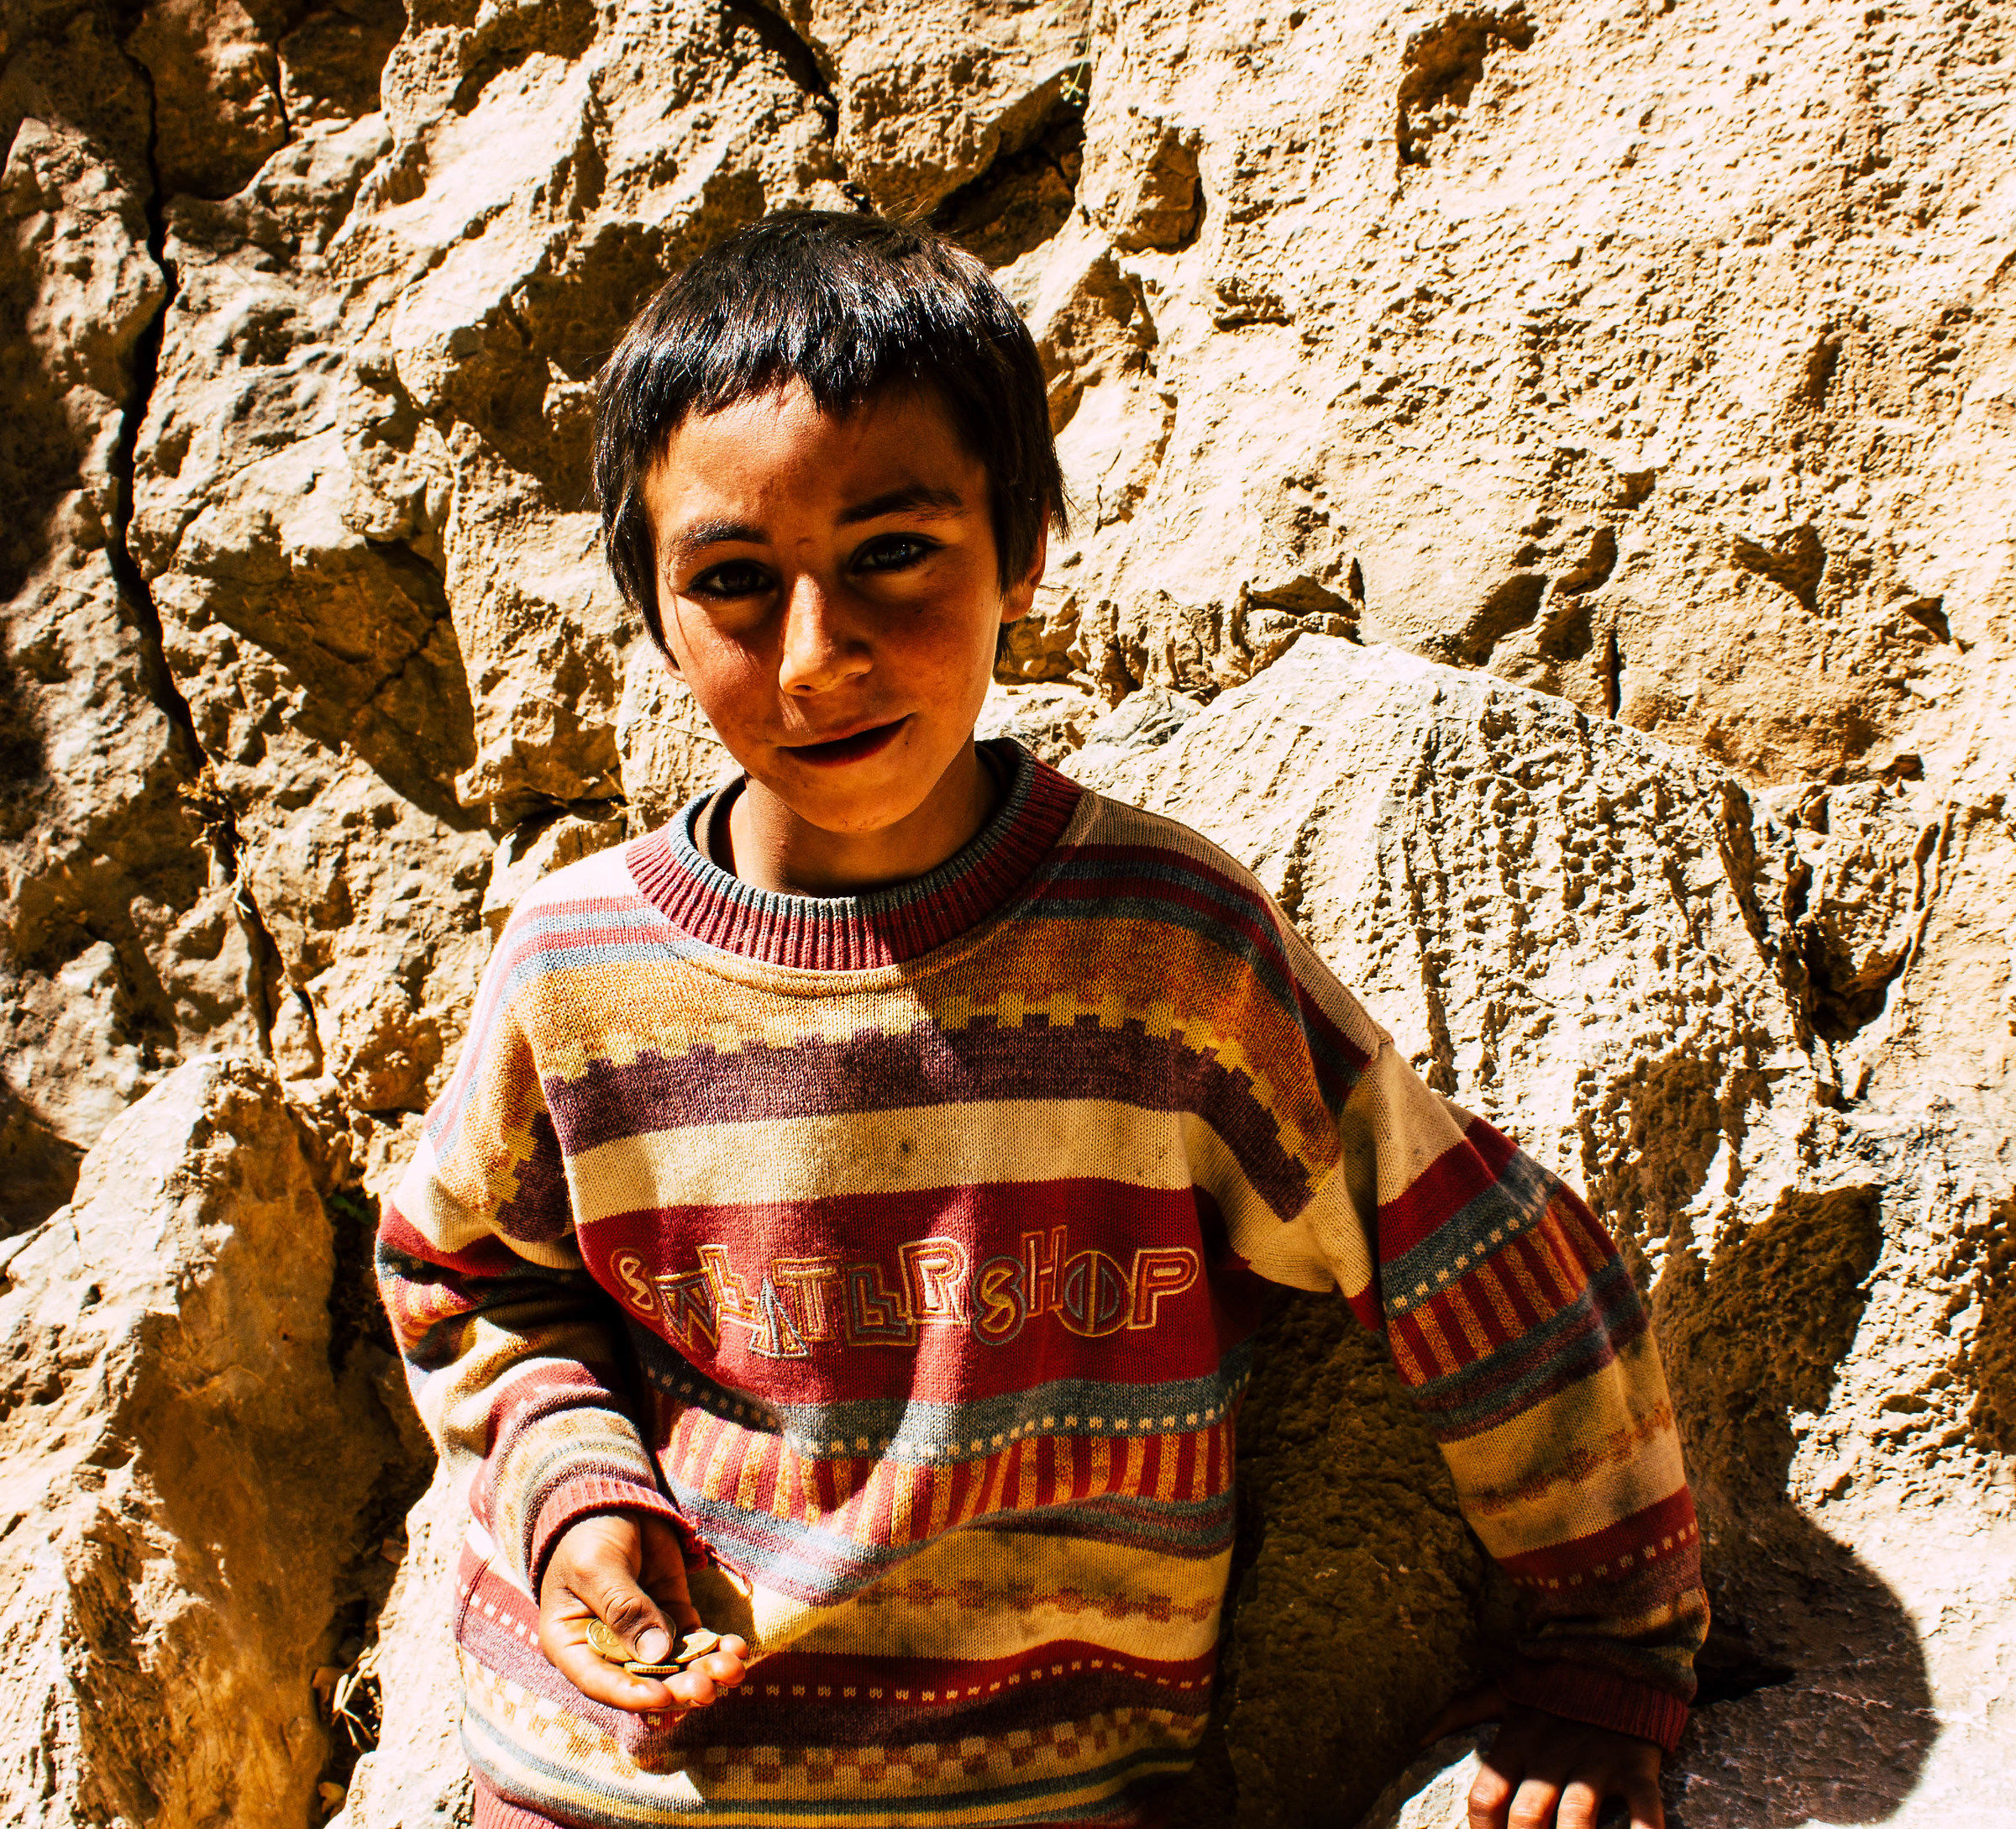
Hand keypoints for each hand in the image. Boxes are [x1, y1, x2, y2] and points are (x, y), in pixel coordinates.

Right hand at [537, 1510, 749, 1714]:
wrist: (612, 1500)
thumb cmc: (588, 1535)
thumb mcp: (597, 1567)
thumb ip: (624, 1608)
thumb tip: (657, 1652)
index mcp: (571, 1645)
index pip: (600, 1681)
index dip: (631, 1694)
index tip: (663, 1698)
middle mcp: (607, 1649)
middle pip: (644, 1680)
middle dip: (678, 1686)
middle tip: (707, 1688)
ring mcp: (643, 1634)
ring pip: (675, 1665)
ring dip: (704, 1671)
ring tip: (732, 1668)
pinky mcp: (672, 1615)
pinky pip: (695, 1641)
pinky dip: (716, 1648)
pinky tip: (737, 1649)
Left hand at [1425, 1688, 1663, 1828]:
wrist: (1613, 1650)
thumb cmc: (1553, 1682)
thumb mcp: (1502, 1690)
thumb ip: (1460, 1712)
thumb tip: (1417, 1739)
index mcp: (1517, 1742)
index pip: (1486, 1797)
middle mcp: (1550, 1756)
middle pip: (1526, 1817)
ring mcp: (1593, 1762)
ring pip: (1576, 1820)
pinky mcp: (1634, 1764)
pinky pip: (1643, 1808)